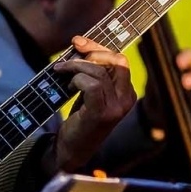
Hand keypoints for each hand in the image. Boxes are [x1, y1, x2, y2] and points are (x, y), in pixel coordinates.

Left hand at [50, 36, 136, 172]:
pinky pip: (92, 85)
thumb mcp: (90, 93)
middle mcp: (127, 99)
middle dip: (91, 51)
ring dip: (76, 67)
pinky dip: (77, 79)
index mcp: (128, 93)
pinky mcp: (102, 114)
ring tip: (62, 72)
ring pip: (100, 72)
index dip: (98, 47)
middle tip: (71, 50)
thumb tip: (81, 44)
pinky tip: (68, 85)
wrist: (71, 149)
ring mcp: (116, 108)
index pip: (119, 60)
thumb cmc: (80, 119)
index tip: (78, 42)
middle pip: (116, 61)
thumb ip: (93, 73)